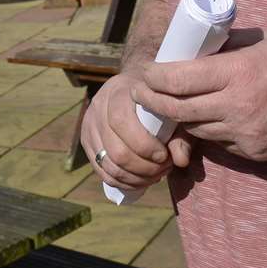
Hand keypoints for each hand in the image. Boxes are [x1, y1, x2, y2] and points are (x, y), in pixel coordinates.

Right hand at [80, 70, 186, 191]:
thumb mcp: (171, 108)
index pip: (122, 122)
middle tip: (163, 169)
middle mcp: (99, 106)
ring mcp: (89, 124)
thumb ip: (180, 133)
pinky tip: (139, 181)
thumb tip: (180, 160)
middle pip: (116, 151)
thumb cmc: (157, 97)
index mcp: (119, 91)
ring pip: (108, 164)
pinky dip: (121, 182)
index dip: (144, 146)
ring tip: (155, 175)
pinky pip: (101, 171)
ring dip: (134, 178)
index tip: (165, 156)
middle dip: (144, 168)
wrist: (133, 86)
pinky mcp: (86, 141)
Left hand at [130, 29, 266, 162]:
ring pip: (197, 129)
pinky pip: (221, 142)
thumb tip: (194, 45)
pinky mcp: (258, 153)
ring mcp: (248, 134)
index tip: (145, 72)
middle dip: (153, 102)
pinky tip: (209, 116)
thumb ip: (229, 47)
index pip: (178, 79)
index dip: (153, 78)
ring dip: (181, 117)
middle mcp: (240, 106)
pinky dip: (210, 129)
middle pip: (178, 109)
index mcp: (240, 72)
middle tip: (142, 92)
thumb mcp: (266, 41)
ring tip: (169, 104)